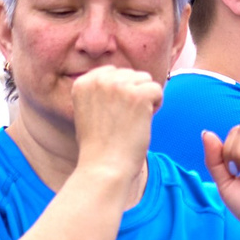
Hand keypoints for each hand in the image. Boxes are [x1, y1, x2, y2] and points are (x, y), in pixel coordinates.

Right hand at [68, 66, 160, 181]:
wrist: (104, 167)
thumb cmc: (98, 146)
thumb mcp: (87, 112)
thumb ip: (99, 92)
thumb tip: (120, 77)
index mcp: (83, 82)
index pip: (112, 72)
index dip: (120, 92)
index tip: (113, 114)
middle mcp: (99, 80)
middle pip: (130, 74)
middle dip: (133, 94)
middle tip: (124, 120)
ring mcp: (119, 85)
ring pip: (145, 80)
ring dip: (145, 99)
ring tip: (132, 121)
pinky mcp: (138, 94)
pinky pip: (157, 89)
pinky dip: (156, 105)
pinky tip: (144, 121)